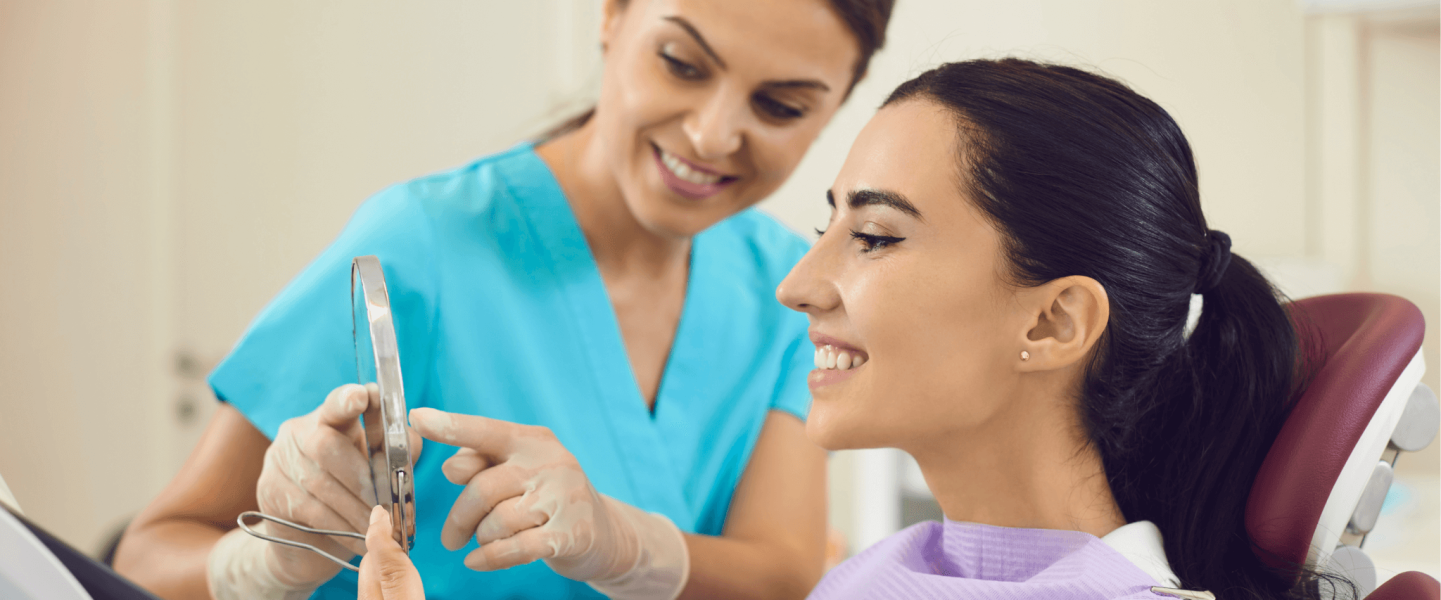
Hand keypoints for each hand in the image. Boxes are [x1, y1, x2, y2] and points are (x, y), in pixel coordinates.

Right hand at [208, 384, 421, 598]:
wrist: (304, 537)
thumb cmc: (349, 493)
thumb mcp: (373, 467)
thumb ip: (395, 451)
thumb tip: (412, 440)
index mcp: (328, 418)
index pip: (336, 403)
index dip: (348, 399)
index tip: (363, 396)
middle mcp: (298, 433)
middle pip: (326, 446)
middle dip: (362, 477)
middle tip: (386, 503)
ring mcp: (279, 461)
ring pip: (320, 483)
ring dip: (356, 508)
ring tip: (381, 526)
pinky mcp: (269, 491)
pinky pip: (311, 510)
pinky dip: (342, 526)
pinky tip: (360, 538)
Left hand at [410, 408, 688, 599]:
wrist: (604, 533)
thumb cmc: (547, 498)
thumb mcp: (517, 473)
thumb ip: (482, 465)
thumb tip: (451, 466)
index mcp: (532, 440)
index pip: (486, 431)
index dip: (451, 426)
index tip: (418, 418)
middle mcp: (551, 462)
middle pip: (483, 488)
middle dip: (459, 518)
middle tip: (449, 538)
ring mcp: (565, 497)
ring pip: (498, 521)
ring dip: (481, 538)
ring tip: (482, 543)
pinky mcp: (573, 533)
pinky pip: (517, 548)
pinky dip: (490, 558)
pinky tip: (477, 562)